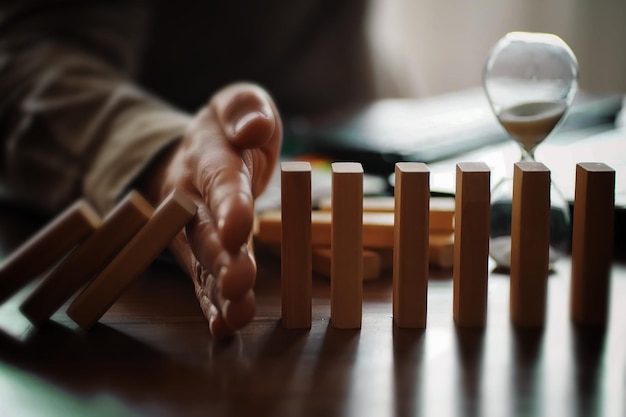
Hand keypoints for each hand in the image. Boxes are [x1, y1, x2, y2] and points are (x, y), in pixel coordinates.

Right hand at [142, 83, 281, 338]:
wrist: (196, 154)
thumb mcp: (237, 104)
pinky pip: (203, 280)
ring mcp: (194, 230)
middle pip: (205, 231)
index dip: (227, 204)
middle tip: (240, 283)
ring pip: (203, 263)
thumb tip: (252, 127)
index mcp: (209, 158)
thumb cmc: (228, 131)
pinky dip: (212, 303)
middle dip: (221, 259)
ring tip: (237, 317)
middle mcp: (194, 199)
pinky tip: (225, 326)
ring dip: (219, 291)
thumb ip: (244, 109)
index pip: (219, 181)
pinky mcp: (200, 253)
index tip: (238, 228)